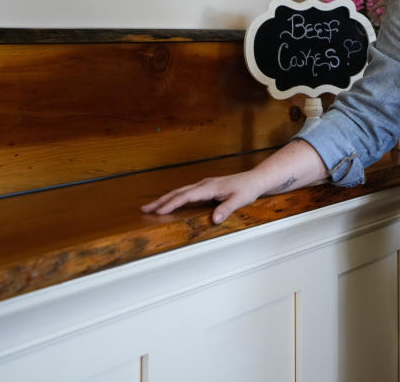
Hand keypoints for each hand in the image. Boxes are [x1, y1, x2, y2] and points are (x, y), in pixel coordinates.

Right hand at [141, 140, 328, 223]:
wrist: (256, 179)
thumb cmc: (248, 189)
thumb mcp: (240, 199)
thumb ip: (227, 208)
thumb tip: (214, 219)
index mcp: (209, 187)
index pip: (186, 196)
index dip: (171, 204)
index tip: (158, 210)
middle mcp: (204, 184)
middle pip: (178, 192)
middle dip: (161, 200)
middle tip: (144, 208)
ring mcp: (204, 185)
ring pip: (180, 191)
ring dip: (165, 199)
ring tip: (150, 206)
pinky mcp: (207, 188)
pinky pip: (186, 192)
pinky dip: (175, 197)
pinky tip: (169, 203)